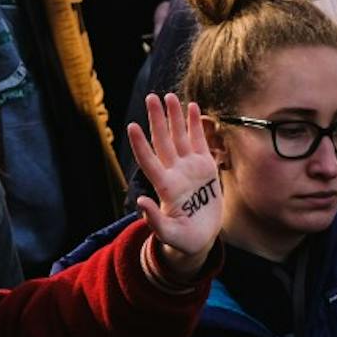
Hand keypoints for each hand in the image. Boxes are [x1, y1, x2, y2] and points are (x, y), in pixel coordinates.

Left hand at [129, 93, 221, 280]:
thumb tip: (141, 202)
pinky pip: (199, 141)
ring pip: (179, 137)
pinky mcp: (204, 167)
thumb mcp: (170, 236)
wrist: (198, 238)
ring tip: (169, 96)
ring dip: (174, 117)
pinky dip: (195, 125)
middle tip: (151, 98)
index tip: (131, 126)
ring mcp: (189, 168)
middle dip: (157, 120)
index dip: (141, 145)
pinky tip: (192, 106)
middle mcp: (174, 173)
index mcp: (165, 188)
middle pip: (163, 141)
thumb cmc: (182, 240)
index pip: (149, 162)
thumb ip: (155, 221)